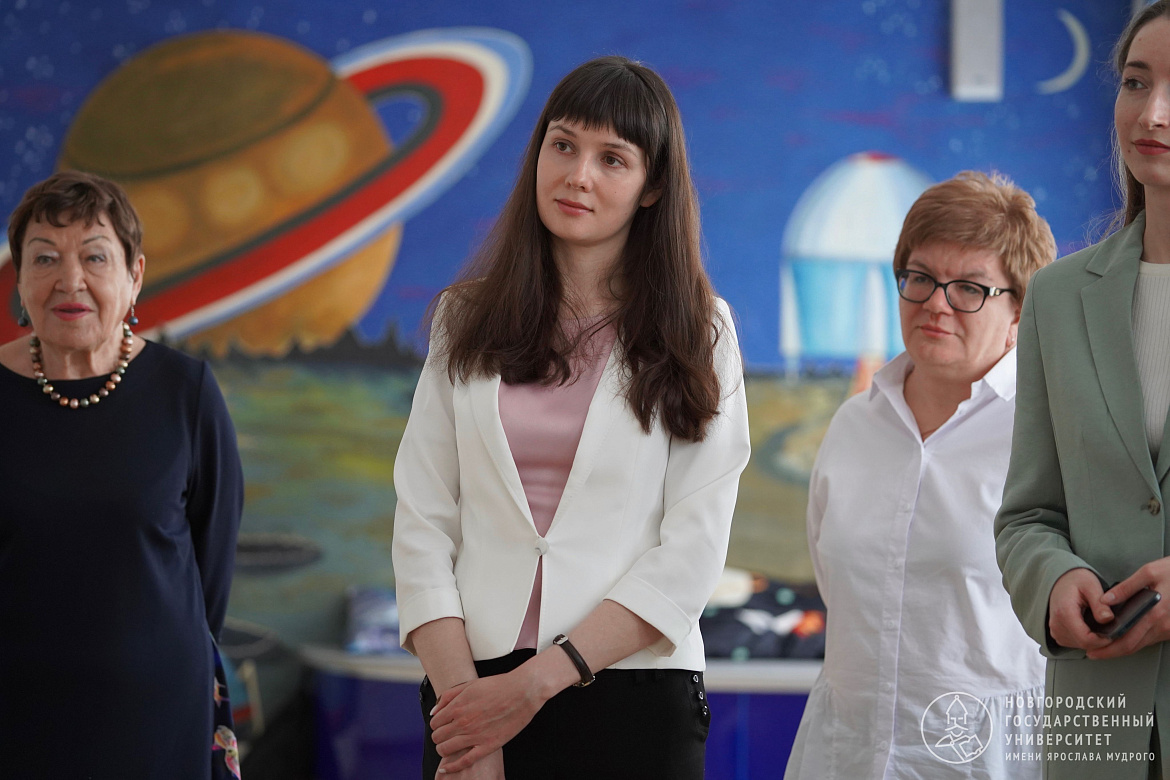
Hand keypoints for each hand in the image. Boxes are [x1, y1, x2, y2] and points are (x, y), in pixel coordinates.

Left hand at [430, 669, 545, 773]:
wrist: (523, 691)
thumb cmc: (498, 686)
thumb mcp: (470, 685)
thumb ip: (448, 696)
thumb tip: (434, 711)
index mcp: (458, 706)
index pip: (434, 723)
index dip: (437, 725)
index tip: (443, 725)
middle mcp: (463, 722)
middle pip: (437, 737)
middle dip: (439, 736)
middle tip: (447, 735)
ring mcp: (475, 735)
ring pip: (445, 750)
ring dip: (443, 749)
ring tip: (449, 746)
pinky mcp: (488, 746)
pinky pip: (464, 762)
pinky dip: (451, 767)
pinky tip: (446, 767)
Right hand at [1048, 568, 1113, 652]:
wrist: (1061, 579)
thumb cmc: (1077, 580)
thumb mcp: (1091, 585)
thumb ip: (1100, 603)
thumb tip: (1107, 618)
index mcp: (1064, 612)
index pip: (1085, 639)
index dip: (1103, 641)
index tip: (1115, 633)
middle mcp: (1056, 624)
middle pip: (1083, 644)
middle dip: (1101, 642)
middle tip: (1112, 629)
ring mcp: (1055, 630)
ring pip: (1079, 646)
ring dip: (1094, 642)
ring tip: (1102, 627)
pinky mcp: (1057, 633)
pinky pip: (1074, 643)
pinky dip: (1086, 640)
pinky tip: (1092, 629)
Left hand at [1086, 558, 1169, 659]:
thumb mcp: (1150, 572)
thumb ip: (1127, 587)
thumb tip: (1106, 600)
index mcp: (1154, 613)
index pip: (1126, 639)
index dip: (1107, 648)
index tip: (1091, 650)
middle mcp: (1163, 626)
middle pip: (1133, 647)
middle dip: (1111, 652)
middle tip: (1093, 654)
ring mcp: (1169, 629)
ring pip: (1142, 645)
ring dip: (1123, 648)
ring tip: (1104, 647)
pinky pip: (1152, 639)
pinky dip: (1136, 641)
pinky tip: (1124, 637)